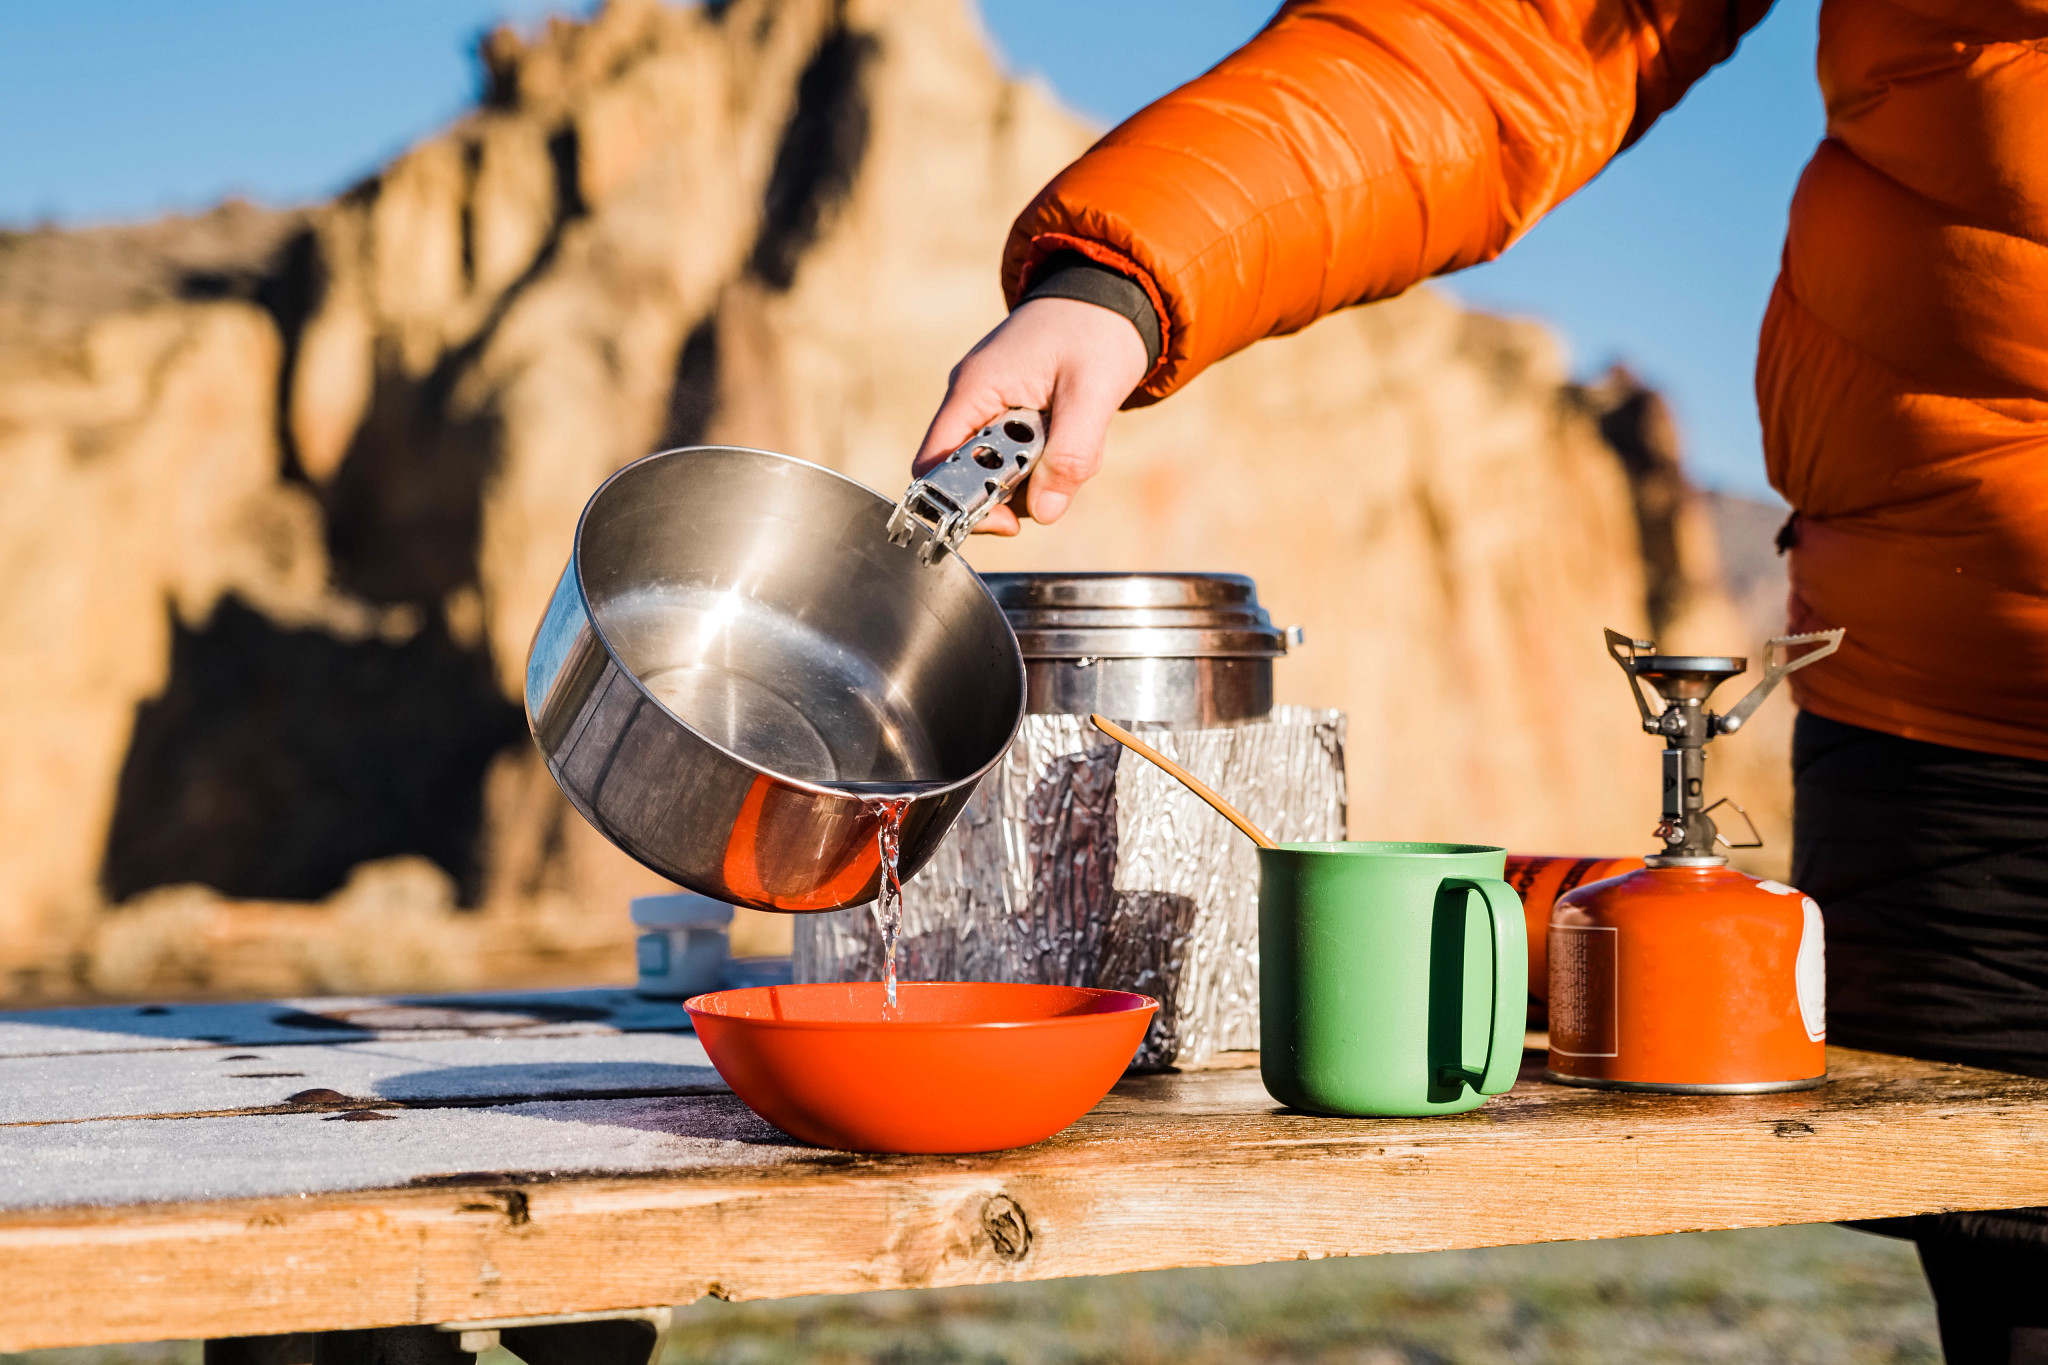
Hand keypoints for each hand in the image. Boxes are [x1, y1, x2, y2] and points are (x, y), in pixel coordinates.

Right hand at [912, 297, 1149, 534]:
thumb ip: (1070, 455)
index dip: (959, 503)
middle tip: (1059, 469)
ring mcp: (990, 404)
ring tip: (1072, 435)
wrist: (1112, 292)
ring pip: (999, 469)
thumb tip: (1044, 513)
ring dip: (1039, 471)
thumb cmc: (1097, 330)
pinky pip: (1019, 454)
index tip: (1008, 519)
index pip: (934, 466)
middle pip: (968, 476)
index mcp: (975, 390)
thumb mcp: (1093, 394)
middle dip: (1015, 487)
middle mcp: (972, 399)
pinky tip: (1070, 429)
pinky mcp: (1011, 410)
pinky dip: (1047, 456)